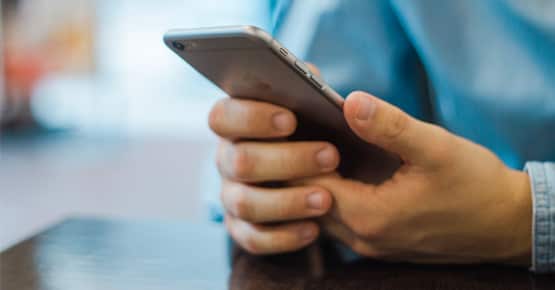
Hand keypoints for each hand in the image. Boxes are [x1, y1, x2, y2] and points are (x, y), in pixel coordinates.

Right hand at [210, 96, 338, 253]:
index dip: (251, 118)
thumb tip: (309, 76)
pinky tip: (314, 229)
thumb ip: (307, 85)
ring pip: (245, 203)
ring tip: (326, 199)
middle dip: (286, 160)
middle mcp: (227, 158)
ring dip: (286, 201)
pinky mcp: (244, 228)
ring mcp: (232, 195)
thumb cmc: (314, 129)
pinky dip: (284, 236)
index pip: (222, 117)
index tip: (290, 120)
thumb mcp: (313, 104)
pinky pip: (255, 238)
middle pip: (238, 161)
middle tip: (330, 156)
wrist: (325, 174)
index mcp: (236, 123)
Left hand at [296, 91, 531, 264]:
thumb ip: (390, 126)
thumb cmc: (476, 186)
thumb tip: (350, 101)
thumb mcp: (435, 148)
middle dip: (300, 167)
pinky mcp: (380, 243)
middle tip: (297, 131)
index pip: (308, 183)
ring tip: (314, 146)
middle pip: (309, 200)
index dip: (297, 153)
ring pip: (323, 212)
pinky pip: (341, 219)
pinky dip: (333, 194)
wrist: (507, 225)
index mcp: (369, 216)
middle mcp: (362, 238)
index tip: (293, 125)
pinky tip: (340, 169)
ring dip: (315, 182)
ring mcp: (370, 245)